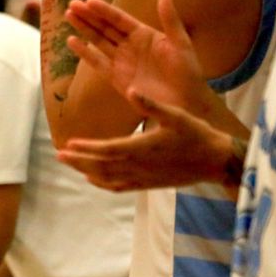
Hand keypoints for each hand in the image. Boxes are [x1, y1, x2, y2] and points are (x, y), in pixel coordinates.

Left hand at [58, 90, 236, 191]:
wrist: (217, 161)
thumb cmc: (197, 134)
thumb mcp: (176, 115)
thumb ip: (151, 104)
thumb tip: (130, 89)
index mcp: (143, 147)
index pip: (107, 149)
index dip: (87, 148)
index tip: (68, 144)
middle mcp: (139, 166)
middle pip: (101, 166)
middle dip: (78, 160)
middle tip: (58, 155)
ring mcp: (142, 177)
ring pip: (107, 177)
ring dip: (86, 170)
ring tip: (69, 163)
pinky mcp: (148, 184)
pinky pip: (120, 187)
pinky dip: (103, 184)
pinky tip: (92, 179)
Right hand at [64, 0, 210, 112]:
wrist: (185, 103)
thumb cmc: (188, 72)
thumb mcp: (181, 43)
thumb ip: (170, 19)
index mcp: (145, 35)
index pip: (120, 19)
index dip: (104, 10)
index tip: (89, 0)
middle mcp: (130, 45)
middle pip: (105, 27)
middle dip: (88, 16)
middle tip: (71, 4)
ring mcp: (121, 61)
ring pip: (98, 41)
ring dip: (83, 28)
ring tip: (69, 16)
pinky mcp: (116, 78)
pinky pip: (97, 63)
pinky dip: (84, 53)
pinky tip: (72, 41)